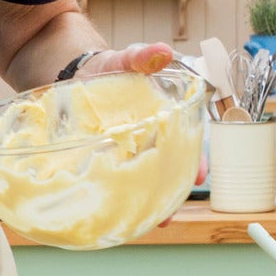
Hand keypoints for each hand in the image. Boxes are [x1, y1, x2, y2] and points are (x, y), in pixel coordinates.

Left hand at [79, 43, 199, 225]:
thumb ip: (142, 57)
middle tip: (168, 215)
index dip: (194, 163)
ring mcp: (121, 157)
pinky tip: (105, 214)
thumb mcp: (125, 60)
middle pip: (164, 174)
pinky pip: (107, 183)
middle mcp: (144, 145)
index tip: (198, 174)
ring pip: (138, 185)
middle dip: (168, 195)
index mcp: (160, 123)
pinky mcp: (96, 162)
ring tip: (142, 224)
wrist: (77, 75)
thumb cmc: (109, 69)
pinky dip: (108, 199)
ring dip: (141, 204)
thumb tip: (163, 52)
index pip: (185, 147)